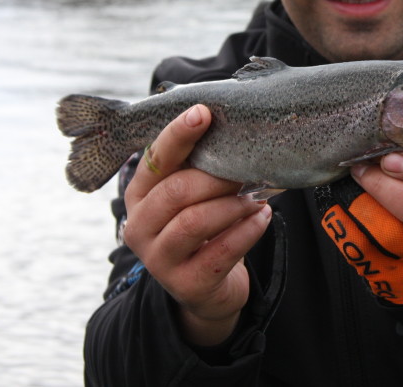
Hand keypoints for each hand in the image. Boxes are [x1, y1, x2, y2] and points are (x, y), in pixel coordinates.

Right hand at [121, 105, 272, 345]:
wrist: (207, 288)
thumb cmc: (203, 228)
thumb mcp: (193, 195)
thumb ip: (199, 166)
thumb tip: (232, 126)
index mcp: (139, 195)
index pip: (155, 160)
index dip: (177, 135)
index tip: (203, 113)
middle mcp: (139, 226)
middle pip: (175, 191)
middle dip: (216, 177)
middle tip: (244, 172)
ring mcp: (159, 259)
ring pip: (195, 221)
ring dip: (232, 205)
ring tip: (255, 198)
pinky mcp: (186, 284)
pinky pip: (221, 251)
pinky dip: (248, 230)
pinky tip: (262, 216)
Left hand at [317, 151, 402, 304]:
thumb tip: (383, 123)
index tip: (390, 159)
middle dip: (384, 188)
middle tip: (359, 167)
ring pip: (387, 233)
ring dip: (359, 204)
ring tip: (348, 181)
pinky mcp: (395, 277)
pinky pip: (362, 251)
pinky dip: (344, 225)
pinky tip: (341, 206)